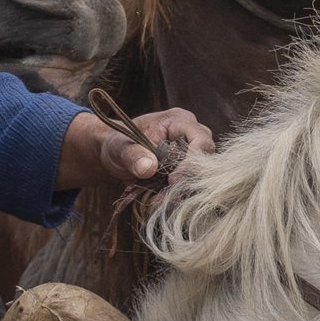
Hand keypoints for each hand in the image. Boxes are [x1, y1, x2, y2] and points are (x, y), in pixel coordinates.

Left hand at [59, 106, 213, 189]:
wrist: (114, 155)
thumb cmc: (117, 144)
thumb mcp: (120, 148)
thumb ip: (133, 156)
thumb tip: (148, 168)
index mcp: (179, 121)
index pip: (201, 140)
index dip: (192, 161)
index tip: (172, 179)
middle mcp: (192, 135)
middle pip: (206, 159)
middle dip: (188, 179)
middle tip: (166, 194)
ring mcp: (192, 152)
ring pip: (200, 174)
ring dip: (182, 189)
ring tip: (159, 200)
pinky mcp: (188, 168)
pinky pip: (191, 183)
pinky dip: (177, 194)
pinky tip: (161, 200)